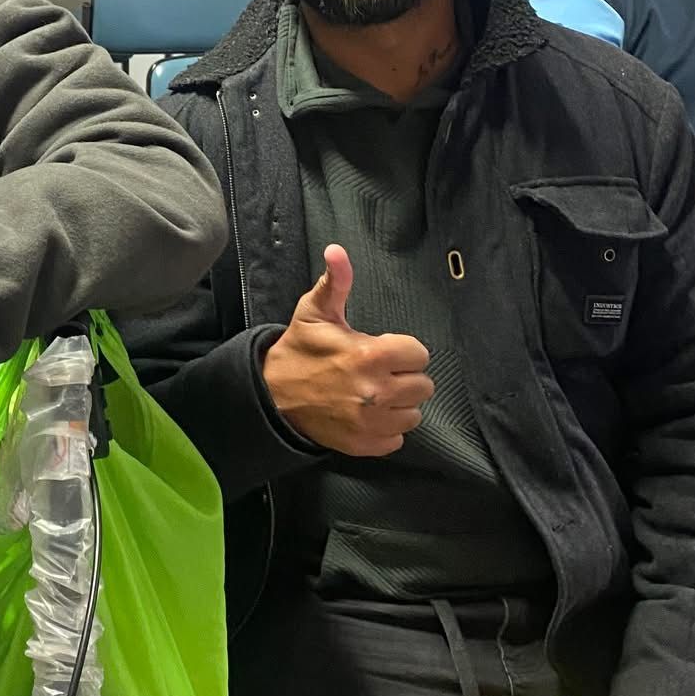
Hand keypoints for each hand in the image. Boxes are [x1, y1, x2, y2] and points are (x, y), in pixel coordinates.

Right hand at [261, 244, 432, 456]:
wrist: (272, 395)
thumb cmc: (300, 350)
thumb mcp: (315, 311)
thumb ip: (335, 281)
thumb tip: (336, 250)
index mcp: (371, 355)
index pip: (419, 354)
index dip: (403, 350)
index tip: (383, 350)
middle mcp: (376, 391)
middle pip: (422, 386)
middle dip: (404, 377)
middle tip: (379, 372)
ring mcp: (371, 422)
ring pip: (413, 414)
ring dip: (399, 404)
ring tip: (376, 393)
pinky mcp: (365, 444)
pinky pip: (397, 438)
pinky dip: (386, 428)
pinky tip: (369, 414)